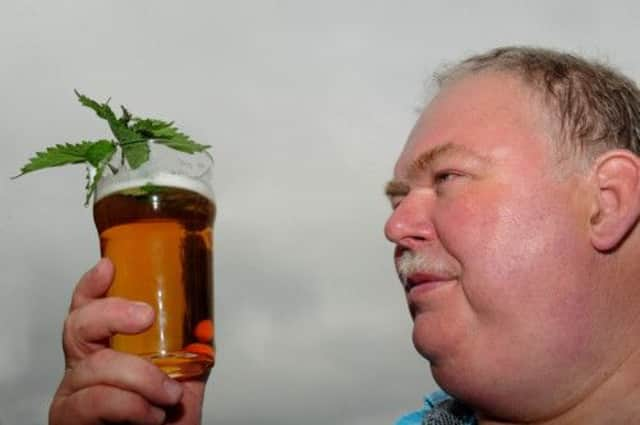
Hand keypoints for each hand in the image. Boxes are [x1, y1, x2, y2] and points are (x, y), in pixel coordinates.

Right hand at [49, 258, 207, 423]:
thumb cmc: (160, 424)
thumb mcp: (181, 384)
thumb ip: (189, 356)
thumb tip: (205, 328)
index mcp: (106, 352)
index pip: (89, 310)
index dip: (93, 286)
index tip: (109, 267)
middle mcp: (84, 369)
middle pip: (79, 325)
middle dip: (113, 313)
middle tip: (145, 316)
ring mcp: (73, 394)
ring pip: (99, 366)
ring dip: (144, 379)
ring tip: (168, 394)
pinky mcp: (69, 419)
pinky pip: (98, 400)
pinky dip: (133, 405)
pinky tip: (150, 414)